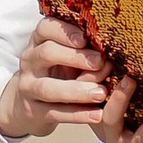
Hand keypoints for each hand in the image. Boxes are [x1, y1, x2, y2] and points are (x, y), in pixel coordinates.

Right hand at [0, 16, 111, 142]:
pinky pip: (54, 112)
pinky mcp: (32, 111)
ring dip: (77, 90)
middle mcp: (30, 61)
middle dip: (75, 57)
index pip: (46, 27)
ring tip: (101, 93)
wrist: (30, 102)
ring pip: (48, 88)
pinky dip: (77, 115)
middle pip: (47, 53)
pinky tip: (96, 115)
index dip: (65, 31)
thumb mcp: (67, 55)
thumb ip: (84, 50)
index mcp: (39, 41)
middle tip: (100, 63)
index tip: (85, 38)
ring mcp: (28, 87)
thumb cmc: (58, 71)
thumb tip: (113, 50)